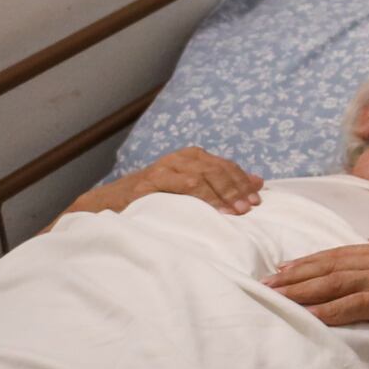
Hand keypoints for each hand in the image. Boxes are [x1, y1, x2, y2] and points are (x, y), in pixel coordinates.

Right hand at [62, 146, 261, 218]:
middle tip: (250, 208)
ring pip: (202, 176)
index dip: (243, 181)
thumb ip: (220, 183)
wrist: (110, 203)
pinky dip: (201, 197)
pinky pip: (182, 186)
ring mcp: (164, 168)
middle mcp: (179, 158)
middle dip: (236, 189)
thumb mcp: (190, 188)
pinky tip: (213, 210)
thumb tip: (257, 182)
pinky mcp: (149, 182)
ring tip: (237, 211)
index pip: (225, 166)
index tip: (258, 198)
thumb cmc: (155, 198)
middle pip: (217, 170)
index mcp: (192, 156)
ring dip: (222, 194)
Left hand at [264, 238, 368, 333]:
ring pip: (334, 283)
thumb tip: (366, 244)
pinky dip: (328, 311)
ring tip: (274, 298)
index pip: (337, 254)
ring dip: (301, 292)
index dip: (306, 262)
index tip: (279, 270)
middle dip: (293, 276)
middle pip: (328, 266)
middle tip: (262, 284)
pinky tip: (308, 317)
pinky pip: (354, 305)